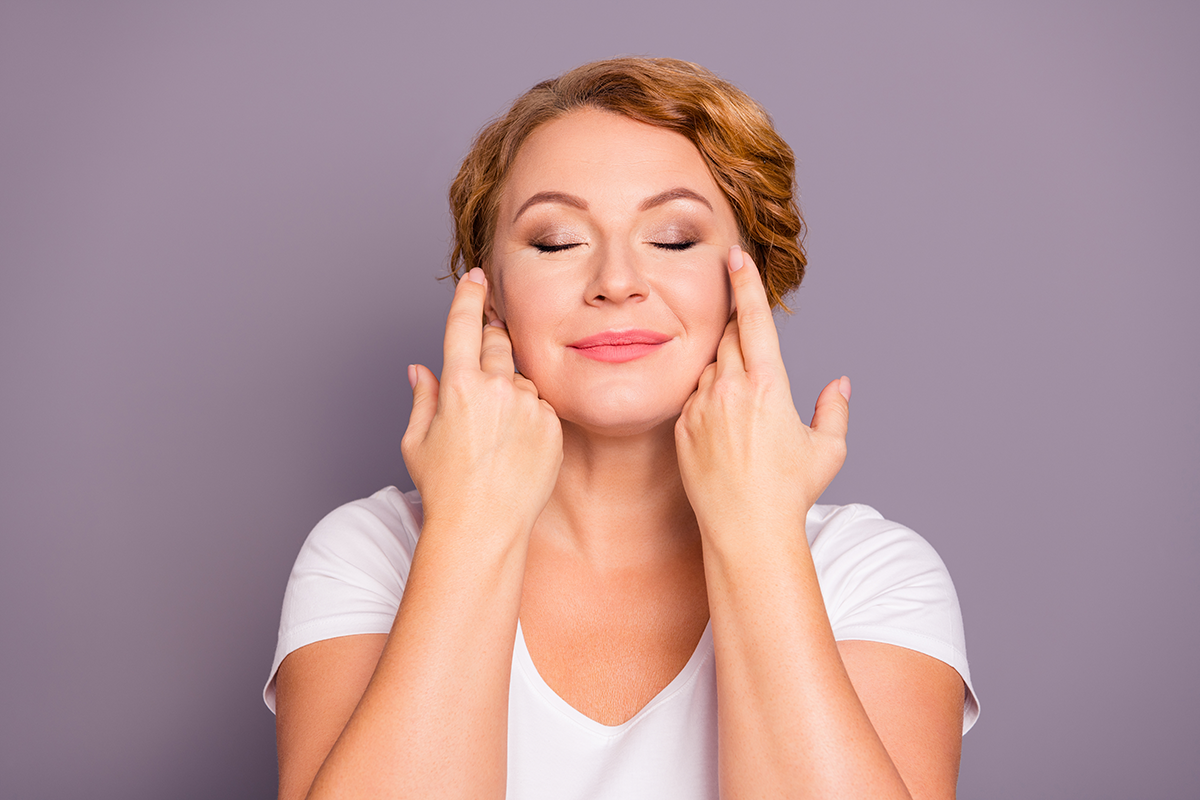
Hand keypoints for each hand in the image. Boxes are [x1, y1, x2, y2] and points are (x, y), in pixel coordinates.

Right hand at [402, 268, 562, 534]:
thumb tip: (420, 369)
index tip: (476, 278)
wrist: (484, 527)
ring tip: (495, 435)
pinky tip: (515, 447)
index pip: (464, 324)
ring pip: (521, 379)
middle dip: (490, 344)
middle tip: (481, 375)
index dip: (469, 296)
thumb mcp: (417, 441)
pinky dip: (529, 416)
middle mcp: (497, 388)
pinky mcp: (553, 424)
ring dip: (510, 391)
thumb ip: (423, 396)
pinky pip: (541, 406)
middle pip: (498, 342)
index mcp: (459, 385)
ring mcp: (529, 406)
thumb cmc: (445, 489)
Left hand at [675, 246, 849, 540]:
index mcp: (768, 385)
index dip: (745, 284)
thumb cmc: (791, 492)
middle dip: (738, 336)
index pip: (753, 321)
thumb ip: (835, 409)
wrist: (745, 530)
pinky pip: (693, 398)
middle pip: (728, 339)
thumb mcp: (827, 449)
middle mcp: (730, 389)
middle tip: (753, 362)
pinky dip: (708, 402)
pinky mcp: (682, 426)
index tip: (736, 256)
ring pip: (709, 369)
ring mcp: (701, 407)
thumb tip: (841, 382)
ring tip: (744, 417)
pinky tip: (725, 432)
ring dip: (725, 375)